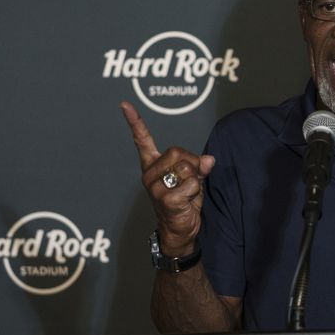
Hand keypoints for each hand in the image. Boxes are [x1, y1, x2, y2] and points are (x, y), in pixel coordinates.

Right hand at [120, 101, 214, 255]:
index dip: (135, 122)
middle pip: (177, 152)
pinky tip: (187, 202)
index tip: (124, 105)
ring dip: (195, 180)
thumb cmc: (184, 200)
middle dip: (192, 164)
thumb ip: (199, 165)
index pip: (142, 140)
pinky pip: (191, 185)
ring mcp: (155, 187)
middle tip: (191, 180)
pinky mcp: (165, 199)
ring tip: (188, 193)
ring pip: (186, 168)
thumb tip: (209, 159)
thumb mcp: (193, 177)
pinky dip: (196, 192)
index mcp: (153, 165)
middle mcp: (149, 174)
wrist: (181, 229)